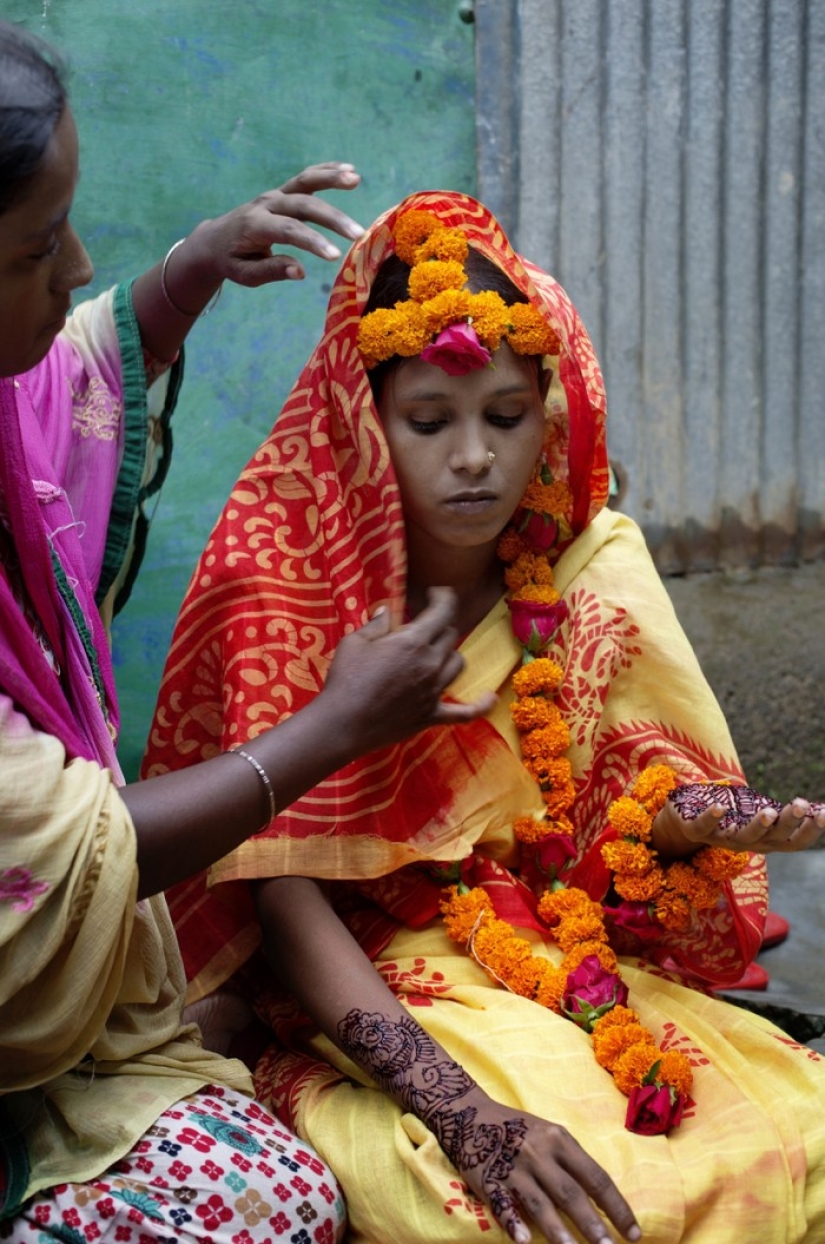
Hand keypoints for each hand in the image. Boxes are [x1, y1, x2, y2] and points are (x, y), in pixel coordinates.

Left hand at [178, 162, 363, 290]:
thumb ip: (272, 271)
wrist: (214, 239)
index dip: (313, 242)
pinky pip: (305, 178)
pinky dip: (326, 171)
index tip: (335, 256)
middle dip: (332, 218)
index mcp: (255, 225)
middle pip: (303, 205)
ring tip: (356, 179)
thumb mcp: (245, 274)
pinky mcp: (281, 192)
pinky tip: (349, 168)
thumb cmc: (232, 261)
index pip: (288, 230)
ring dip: (331, 178)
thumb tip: (300, 271)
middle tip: (358, 233)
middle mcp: (266, 204)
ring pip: (304, 182)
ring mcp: (274, 195)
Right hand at [321, 587, 496, 754]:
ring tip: (434, 653)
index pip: (443, 611)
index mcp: (413, 641)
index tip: (435, 594)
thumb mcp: (354, 643)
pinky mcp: (432, 715)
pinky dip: (480, 705)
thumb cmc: (345, 680)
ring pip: (458, 663)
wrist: (342, 724)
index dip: (443, 597)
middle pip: (449, 636)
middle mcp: (430, 664)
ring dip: (448, 653)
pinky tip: (490, 697)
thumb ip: (376, 624)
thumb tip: (387, 611)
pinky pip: (465, 712)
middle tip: (421, 627)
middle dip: (438, 626)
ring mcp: (434, 691)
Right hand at [430, 1088, 640, 1243]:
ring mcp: (513, 1167)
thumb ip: (571, 1162)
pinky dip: (514, 1223)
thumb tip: (601, 1199)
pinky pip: (503, 1205)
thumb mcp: (549, 1134)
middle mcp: (539, 1152)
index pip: (595, 1177)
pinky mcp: (488, 1179)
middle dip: (593, 1225)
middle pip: (571, 1193)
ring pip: (540, 1203)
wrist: (469, 1114)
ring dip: (559, 1232)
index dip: (616, 1207)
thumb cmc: (518, 1128)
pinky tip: (524, 1242)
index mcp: (559, 1139)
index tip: (633, 1233)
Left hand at [653, 783, 824, 856]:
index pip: (793, 842)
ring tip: (769, 811)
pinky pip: (704, 828)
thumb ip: (785, 813)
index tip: (824, 814)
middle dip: (788, 822)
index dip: (810, 832)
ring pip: (743, 838)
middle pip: (772, 838)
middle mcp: (747, 844)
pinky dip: (712, 819)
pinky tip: (719, 807)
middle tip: (800, 805)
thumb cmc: (731, 816)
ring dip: (757, 826)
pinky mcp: (696, 831)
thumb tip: (820, 807)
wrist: (684, 821)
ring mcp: (722, 839)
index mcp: (765, 840)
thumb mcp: (759, 813)